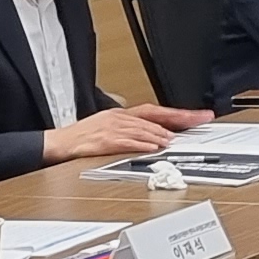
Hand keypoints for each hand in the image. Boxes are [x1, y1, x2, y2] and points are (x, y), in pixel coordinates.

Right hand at [49, 103, 210, 160]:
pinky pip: (125, 141)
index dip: (179, 113)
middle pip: (155, 115)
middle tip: (200, 120)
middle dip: (180, 118)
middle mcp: (119, 117)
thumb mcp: (109, 128)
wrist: (59, 142)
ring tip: (175, 139)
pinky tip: (152, 147)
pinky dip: (141, 144)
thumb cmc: (83, 137)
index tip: (199, 115)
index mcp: (122, 114)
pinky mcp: (103, 140)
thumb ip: (132, 132)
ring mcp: (111, 127)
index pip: (156, 111)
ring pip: (142, 128)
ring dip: (161, 134)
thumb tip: (156, 138)